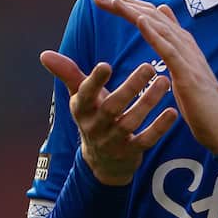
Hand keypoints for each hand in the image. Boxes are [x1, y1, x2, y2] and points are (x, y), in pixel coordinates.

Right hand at [40, 50, 177, 185]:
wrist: (102, 163)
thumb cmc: (94, 117)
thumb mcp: (80, 98)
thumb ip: (68, 74)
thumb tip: (44, 54)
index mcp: (82, 109)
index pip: (85, 94)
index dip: (94, 81)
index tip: (105, 65)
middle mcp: (95, 126)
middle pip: (112, 107)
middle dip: (130, 87)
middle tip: (149, 66)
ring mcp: (113, 141)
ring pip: (130, 122)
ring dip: (148, 102)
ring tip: (164, 82)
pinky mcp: (130, 153)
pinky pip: (145, 140)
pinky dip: (159, 127)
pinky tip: (172, 112)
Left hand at [93, 0, 217, 154]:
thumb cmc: (201, 102)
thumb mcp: (184, 69)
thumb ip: (173, 44)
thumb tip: (163, 15)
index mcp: (181, 44)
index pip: (152, 17)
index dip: (129, 5)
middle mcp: (185, 44)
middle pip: (152, 16)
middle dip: (126, 3)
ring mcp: (188, 57)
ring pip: (158, 27)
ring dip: (135, 12)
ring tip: (114, 0)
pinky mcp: (188, 72)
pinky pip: (168, 49)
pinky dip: (154, 32)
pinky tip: (139, 20)